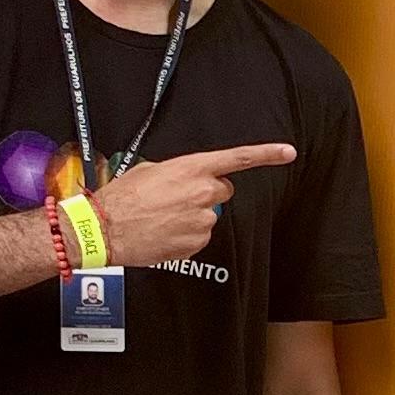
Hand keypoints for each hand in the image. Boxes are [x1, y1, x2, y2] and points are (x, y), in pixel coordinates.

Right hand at [98, 143, 295, 269]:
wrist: (106, 228)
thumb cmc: (123, 198)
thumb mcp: (150, 171)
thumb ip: (179, 172)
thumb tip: (185, 179)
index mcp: (192, 168)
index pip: (238, 158)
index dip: (266, 154)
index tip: (287, 152)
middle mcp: (203, 192)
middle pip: (222, 190)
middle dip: (206, 192)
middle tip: (179, 198)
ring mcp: (202, 219)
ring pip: (208, 215)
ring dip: (192, 215)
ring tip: (163, 216)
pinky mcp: (197, 242)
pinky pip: (199, 236)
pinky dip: (186, 235)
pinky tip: (164, 231)